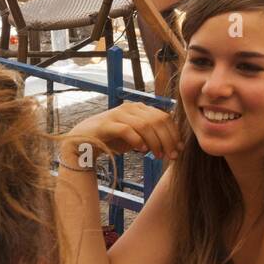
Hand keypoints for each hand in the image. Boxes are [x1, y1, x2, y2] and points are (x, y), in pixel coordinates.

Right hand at [61, 101, 180, 165]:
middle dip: (168, 139)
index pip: (164, 117)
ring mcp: (118, 114)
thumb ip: (154, 138)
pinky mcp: (106, 124)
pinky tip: (141, 150)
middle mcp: (131, 108)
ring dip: (154, 142)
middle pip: (157, 120)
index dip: (174, 133)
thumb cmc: (114, 139)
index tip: (179, 149)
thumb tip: (177, 147)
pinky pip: (126, 129)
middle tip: (171, 156)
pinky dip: (136, 140)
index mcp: (141, 108)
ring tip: (157, 155)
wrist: (84, 141)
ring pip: (144, 125)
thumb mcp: (137, 138)